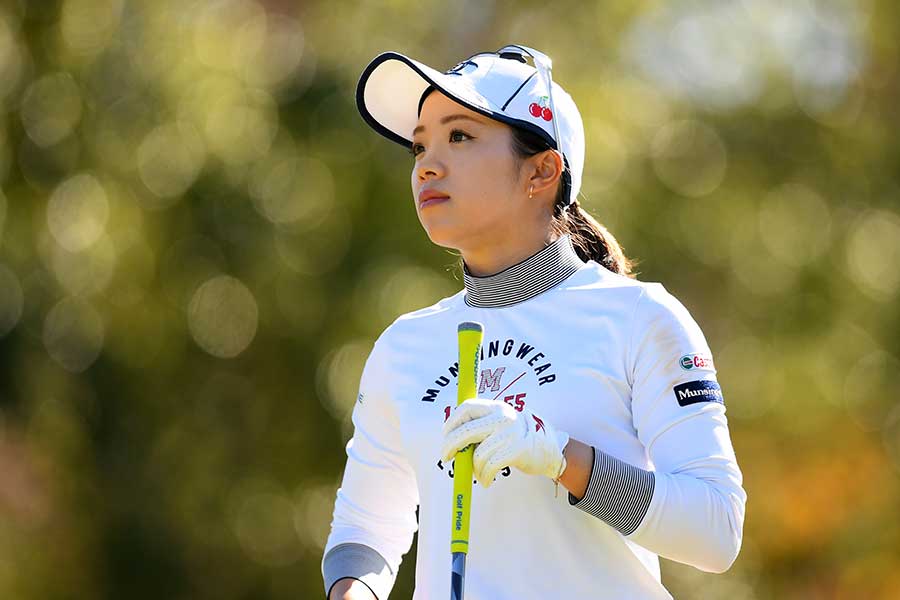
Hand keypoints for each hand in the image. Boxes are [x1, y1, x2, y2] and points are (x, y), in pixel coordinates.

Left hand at [440, 398, 568, 487]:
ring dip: (474, 469)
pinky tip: (487, 480)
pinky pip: (490, 466)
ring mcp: (510, 433)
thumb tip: (452, 441)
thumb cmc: (516, 438)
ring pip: (478, 455)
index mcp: (496, 407)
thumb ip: (480, 426)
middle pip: (466, 431)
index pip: (467, 408)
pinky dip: (484, 477)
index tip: (445, 435)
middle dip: (450, 446)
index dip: (452, 422)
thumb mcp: (500, 423)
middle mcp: (502, 417)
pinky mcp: (516, 450)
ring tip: (480, 474)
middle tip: (445, 458)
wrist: (549, 449)